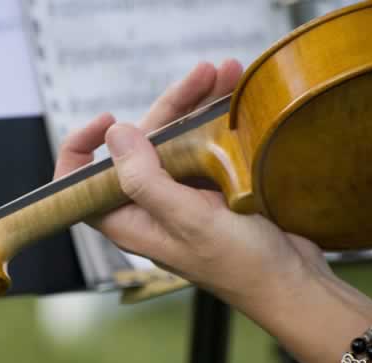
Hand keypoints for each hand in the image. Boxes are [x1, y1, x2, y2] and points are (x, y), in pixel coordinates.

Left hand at [54, 60, 329, 304]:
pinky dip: (215, 119)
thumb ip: (146, 181)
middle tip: (204, 74)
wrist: (290, 281)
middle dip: (168, 107)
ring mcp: (178, 195)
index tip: (109, 119)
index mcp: (128, 220)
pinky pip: (202, 144)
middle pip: (138, 146)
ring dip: (197, 104)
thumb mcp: (189, 221)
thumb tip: (115, 135)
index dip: (81, 148)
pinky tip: (235, 96)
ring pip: (174, 139)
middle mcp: (147, 205)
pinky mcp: (207, 188)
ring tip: (227, 73)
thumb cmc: (240, 263)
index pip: (80, 183)